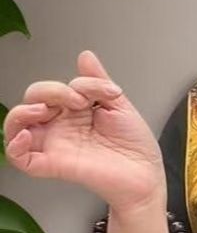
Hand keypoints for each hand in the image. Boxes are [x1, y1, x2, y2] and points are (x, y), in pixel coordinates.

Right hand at [2, 49, 165, 213]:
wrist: (147, 174)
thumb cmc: (136, 147)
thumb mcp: (119, 105)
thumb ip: (98, 82)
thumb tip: (86, 57)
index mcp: (75, 111)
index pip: (55, 89)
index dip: (71, 85)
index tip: (100, 93)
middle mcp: (62, 127)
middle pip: (32, 101)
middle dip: (49, 91)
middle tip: (78, 100)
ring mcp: (57, 145)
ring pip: (17, 127)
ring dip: (20, 113)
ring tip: (42, 110)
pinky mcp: (56, 165)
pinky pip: (21, 159)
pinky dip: (13, 147)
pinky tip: (23, 136)